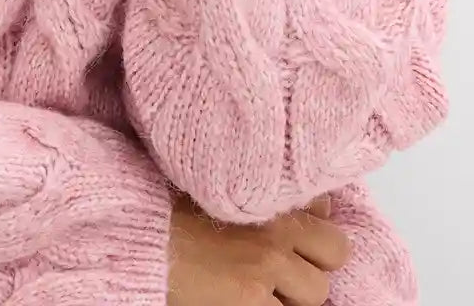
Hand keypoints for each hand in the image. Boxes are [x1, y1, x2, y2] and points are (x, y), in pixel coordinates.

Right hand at [167, 190, 352, 305]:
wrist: (137, 231)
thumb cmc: (167, 203)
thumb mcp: (215, 181)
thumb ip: (255, 190)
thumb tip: (296, 206)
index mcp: (266, 189)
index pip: (324, 207)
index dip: (312, 223)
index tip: (296, 230)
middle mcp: (276, 224)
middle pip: (335, 249)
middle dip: (317, 261)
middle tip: (289, 268)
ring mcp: (268, 264)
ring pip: (318, 291)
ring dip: (296, 293)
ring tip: (265, 289)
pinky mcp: (252, 299)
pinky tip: (249, 301)